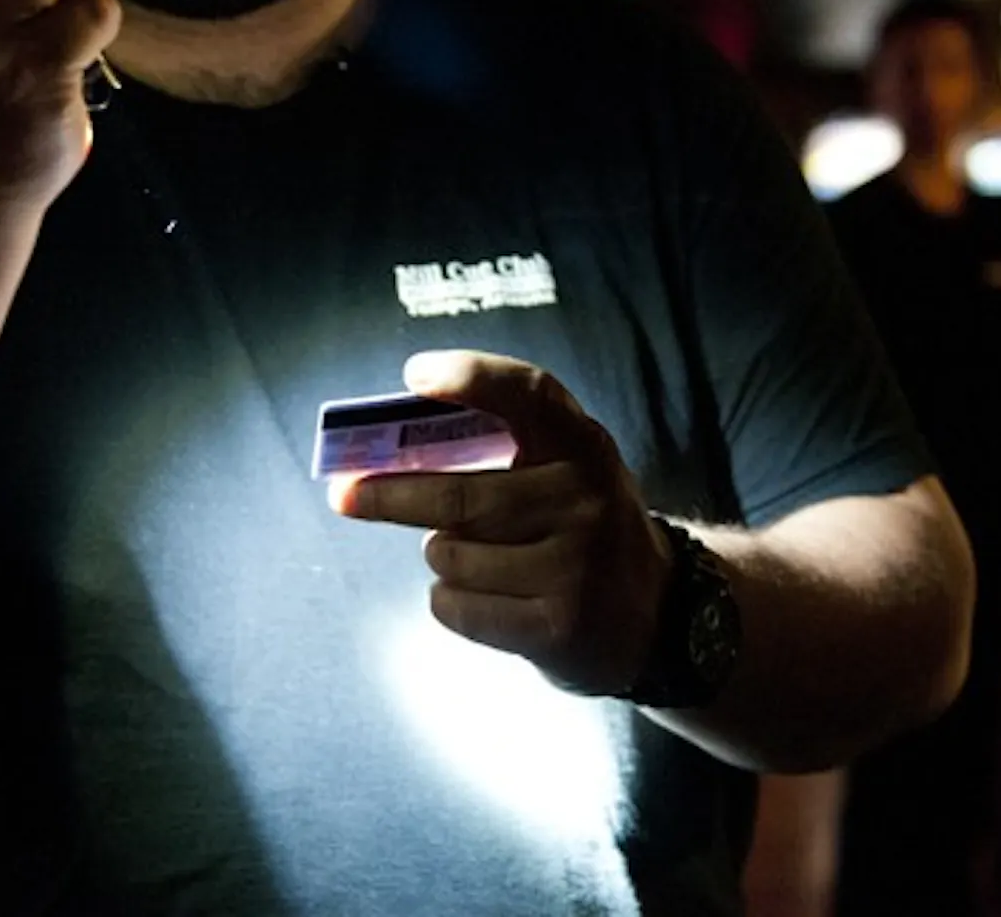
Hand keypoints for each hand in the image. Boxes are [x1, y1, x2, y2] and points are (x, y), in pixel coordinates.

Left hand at [332, 351, 673, 696]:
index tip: (415, 374)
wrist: (656, 616)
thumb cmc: (580, 526)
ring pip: (450, 556)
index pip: (528, 394)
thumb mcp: (568, 470)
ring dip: (440, 556)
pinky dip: (450, 601)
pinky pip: (457, 607)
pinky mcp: (556, 626)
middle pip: (459, 496)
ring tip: (474, 557)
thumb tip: (389, 448)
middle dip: (388, 496)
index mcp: (583, 445)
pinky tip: (484, 597)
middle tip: (343, 494)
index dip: (471, 378)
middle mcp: (583, 498)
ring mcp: (574, 565)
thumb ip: (504, 451)